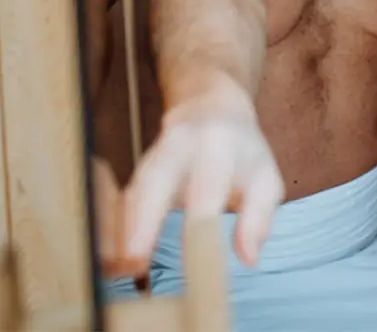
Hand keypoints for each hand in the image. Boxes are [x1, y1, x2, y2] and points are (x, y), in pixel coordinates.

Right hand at [100, 83, 284, 276]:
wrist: (212, 108)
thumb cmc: (244, 153)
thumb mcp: (265, 179)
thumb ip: (259, 216)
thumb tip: (249, 257)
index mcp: (217, 144)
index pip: (206, 190)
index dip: (199, 228)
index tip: (197, 267)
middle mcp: (179, 142)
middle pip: (155, 181)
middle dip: (141, 221)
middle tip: (132, 263)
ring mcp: (154, 151)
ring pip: (133, 189)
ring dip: (122, 229)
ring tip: (118, 268)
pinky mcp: (139, 167)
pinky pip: (122, 195)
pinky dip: (115, 224)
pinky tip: (112, 255)